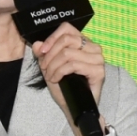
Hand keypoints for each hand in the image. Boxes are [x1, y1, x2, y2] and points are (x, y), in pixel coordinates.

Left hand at [33, 21, 107, 135]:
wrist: (74, 107)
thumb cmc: (65, 87)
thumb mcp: (49, 67)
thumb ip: (43, 54)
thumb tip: (37, 44)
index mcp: (83, 42)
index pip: (67, 28)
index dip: (52, 38)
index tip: (42, 52)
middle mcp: (93, 47)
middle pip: (66, 39)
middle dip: (50, 55)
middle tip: (45, 68)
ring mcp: (98, 59)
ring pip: (68, 53)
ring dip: (53, 66)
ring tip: (50, 76)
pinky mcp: (99, 71)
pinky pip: (73, 65)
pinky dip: (60, 72)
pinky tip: (56, 79)